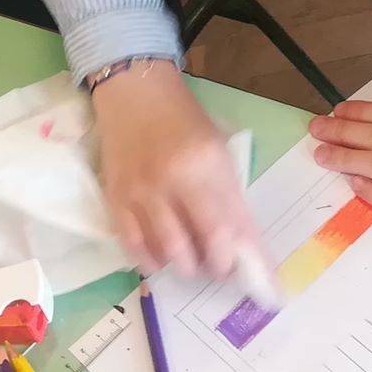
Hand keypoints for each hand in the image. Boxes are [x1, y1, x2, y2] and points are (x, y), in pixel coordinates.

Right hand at [92, 60, 265, 281]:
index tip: (255, 277)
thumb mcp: (218, 150)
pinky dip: (151, 261)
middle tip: (220, 267)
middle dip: (216, 266)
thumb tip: (246, 245)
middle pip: (202, 243)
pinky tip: (161, 259)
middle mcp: (173, 180)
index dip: (246, 258)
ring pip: (169, 251)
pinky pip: (134, 246)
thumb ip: (230, 196)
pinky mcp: (115, 199)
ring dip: (186, 267)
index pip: (231, 225)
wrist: (134, 94)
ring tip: (193, 263)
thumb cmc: (183, 121)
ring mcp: (141, 192)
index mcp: (206, 163)